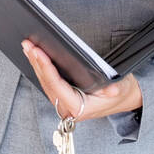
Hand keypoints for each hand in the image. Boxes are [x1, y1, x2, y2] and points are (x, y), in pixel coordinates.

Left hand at [21, 40, 142, 120]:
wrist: (125, 100)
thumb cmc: (121, 94)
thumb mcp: (121, 88)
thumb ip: (114, 90)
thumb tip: (110, 89)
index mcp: (79, 108)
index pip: (57, 86)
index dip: (46, 68)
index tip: (38, 53)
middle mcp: (68, 108)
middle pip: (47, 83)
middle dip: (36, 62)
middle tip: (28, 45)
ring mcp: (64, 103)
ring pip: (44, 82)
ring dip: (35, 64)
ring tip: (28, 47)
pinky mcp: (63, 96)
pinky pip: (48, 82)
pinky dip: (41, 68)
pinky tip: (35, 56)